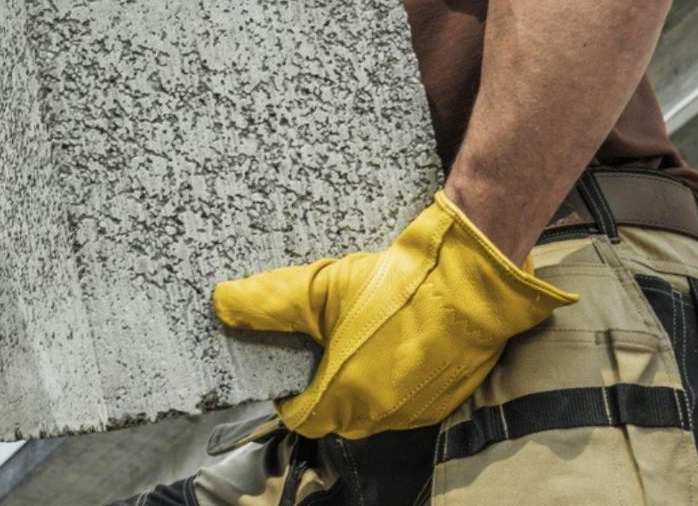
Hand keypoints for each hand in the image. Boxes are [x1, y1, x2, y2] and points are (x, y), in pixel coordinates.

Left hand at [212, 191, 576, 439]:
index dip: (286, 393)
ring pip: (373, 405)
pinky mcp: (448, 396)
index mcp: (345, 399)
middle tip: (319, 340)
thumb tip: (222, 303)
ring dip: (359, 379)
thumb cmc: (395, 287)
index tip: (287, 363)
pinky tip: (394, 335)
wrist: (475, 281)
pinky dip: (394, 374)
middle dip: (322, 382)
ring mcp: (419, 410)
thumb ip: (268, 302)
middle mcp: (382, 416)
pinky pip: (407, 394)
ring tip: (355, 333)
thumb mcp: (321, 289)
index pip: (299, 417)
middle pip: (336, 413)